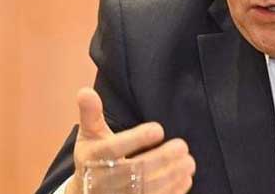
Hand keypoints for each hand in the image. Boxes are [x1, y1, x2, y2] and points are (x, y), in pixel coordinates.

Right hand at [65, 88, 195, 193]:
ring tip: (189, 162)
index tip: (158, 129)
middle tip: (182, 146)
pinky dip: (172, 192)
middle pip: (135, 171)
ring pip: (147, 189)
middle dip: (161, 158)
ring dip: (172, 176)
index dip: (136, 139)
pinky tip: (185, 179)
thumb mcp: (89, 136)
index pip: (113, 149)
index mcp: (93, 158)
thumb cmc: (93, 159)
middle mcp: (104, 180)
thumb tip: (85, 90)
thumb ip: (90, 113)